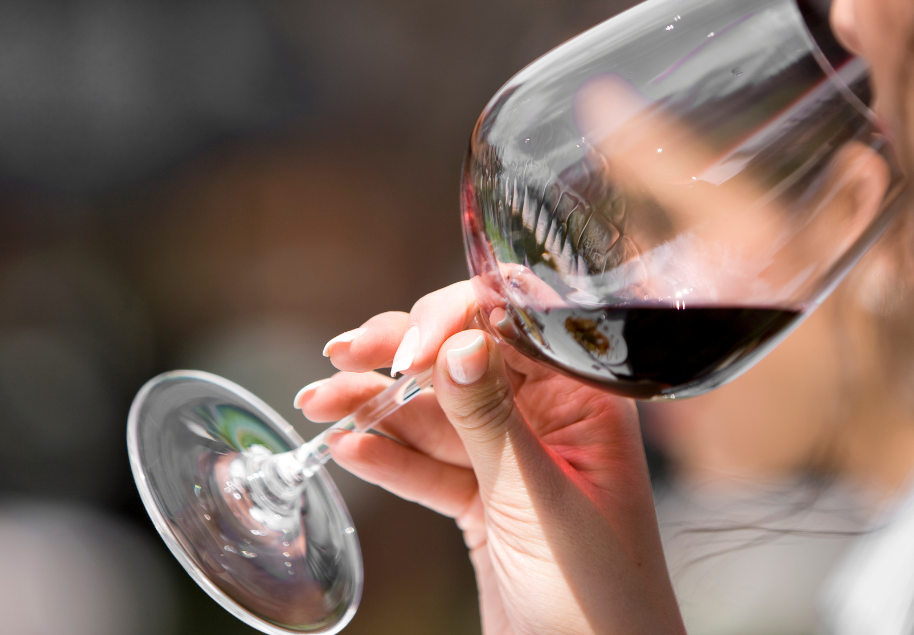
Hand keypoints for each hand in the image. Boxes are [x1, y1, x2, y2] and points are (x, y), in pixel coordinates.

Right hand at [298, 281, 685, 634]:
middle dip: (398, 358)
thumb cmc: (597, 593)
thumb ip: (490, 417)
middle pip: (465, 364)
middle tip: (339, 357)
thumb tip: (455, 339)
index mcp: (587, 400)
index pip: (514, 328)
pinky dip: (390, 460)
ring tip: (316, 403)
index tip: (402, 349)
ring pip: (438, 417)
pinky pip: (431, 469)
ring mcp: (516, 462)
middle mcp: (552, 421)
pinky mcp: (487, 504)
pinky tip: (348, 448)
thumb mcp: (534, 495)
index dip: (452, 321)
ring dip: (377, 408)